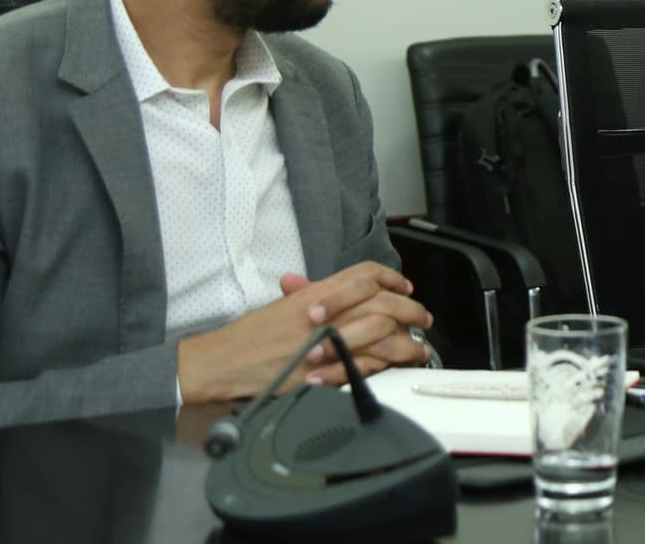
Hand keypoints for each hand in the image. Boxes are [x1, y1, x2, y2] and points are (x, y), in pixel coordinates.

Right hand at [176, 262, 429, 402]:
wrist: (221, 362)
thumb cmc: (247, 337)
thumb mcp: (282, 307)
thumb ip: (310, 296)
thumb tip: (333, 291)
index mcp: (317, 294)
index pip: (366, 274)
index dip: (391, 278)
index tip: (404, 286)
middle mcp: (326, 314)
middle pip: (384, 304)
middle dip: (410, 310)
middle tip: (422, 318)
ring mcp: (327, 342)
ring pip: (383, 336)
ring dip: (406, 342)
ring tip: (418, 347)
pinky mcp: (324, 370)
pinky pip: (366, 366)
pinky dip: (385, 366)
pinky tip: (394, 367)